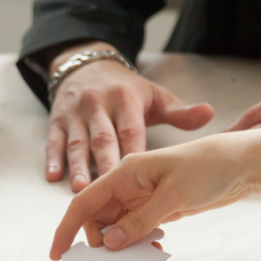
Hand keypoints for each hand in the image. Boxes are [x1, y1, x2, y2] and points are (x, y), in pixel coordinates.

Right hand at [46, 42, 213, 192]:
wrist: (87, 66)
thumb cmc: (126, 91)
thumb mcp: (155, 96)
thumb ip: (180, 112)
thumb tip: (207, 113)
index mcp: (126, 100)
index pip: (131, 131)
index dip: (133, 153)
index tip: (139, 180)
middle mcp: (99, 105)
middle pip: (102, 139)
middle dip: (104, 165)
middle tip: (107, 193)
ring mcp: (75, 114)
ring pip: (77, 143)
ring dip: (78, 166)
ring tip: (78, 188)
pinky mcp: (57, 121)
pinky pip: (54, 142)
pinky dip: (53, 160)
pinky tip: (53, 177)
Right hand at [50, 131, 260, 257]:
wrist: (243, 162)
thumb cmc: (209, 166)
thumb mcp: (173, 196)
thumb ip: (140, 221)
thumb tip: (111, 243)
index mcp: (124, 172)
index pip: (84, 202)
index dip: (67, 229)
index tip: (58, 254)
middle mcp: (128, 184)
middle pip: (98, 219)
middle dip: (101, 244)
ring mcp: (142, 197)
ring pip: (118, 228)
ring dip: (124, 246)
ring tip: (143, 257)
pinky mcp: (156, 207)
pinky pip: (137, 230)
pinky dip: (140, 244)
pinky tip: (155, 250)